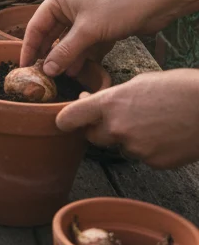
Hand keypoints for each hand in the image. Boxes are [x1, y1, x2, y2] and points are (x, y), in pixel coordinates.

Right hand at [20, 0, 158, 75]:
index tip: (24, 67)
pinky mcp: (99, 28)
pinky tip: (76, 71)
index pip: (36, 26)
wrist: (155, 1)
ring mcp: (85, 18)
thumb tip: (47, 70)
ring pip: (68, 42)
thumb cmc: (118, 6)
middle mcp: (68, 8)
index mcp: (59, 0)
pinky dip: (80, 57)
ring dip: (64, 58)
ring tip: (58, 76)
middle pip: (51, 35)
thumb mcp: (88, 31)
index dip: (29, 47)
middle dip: (47, 55)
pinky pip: (84, 45)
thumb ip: (65, 51)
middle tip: (40, 75)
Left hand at [55, 69, 198, 168]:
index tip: (66, 120)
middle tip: (119, 117)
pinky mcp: (154, 162)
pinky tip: (166, 133)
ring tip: (153, 121)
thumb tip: (93, 103)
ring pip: (121, 146)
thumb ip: (112, 97)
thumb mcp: (139, 83)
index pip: (69, 117)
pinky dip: (150, 148)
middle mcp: (117, 128)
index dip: (65, 119)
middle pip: (93, 136)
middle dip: (100, 129)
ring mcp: (136, 148)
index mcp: (110, 103)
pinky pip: (143, 156)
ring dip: (129, 138)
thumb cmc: (179, 88)